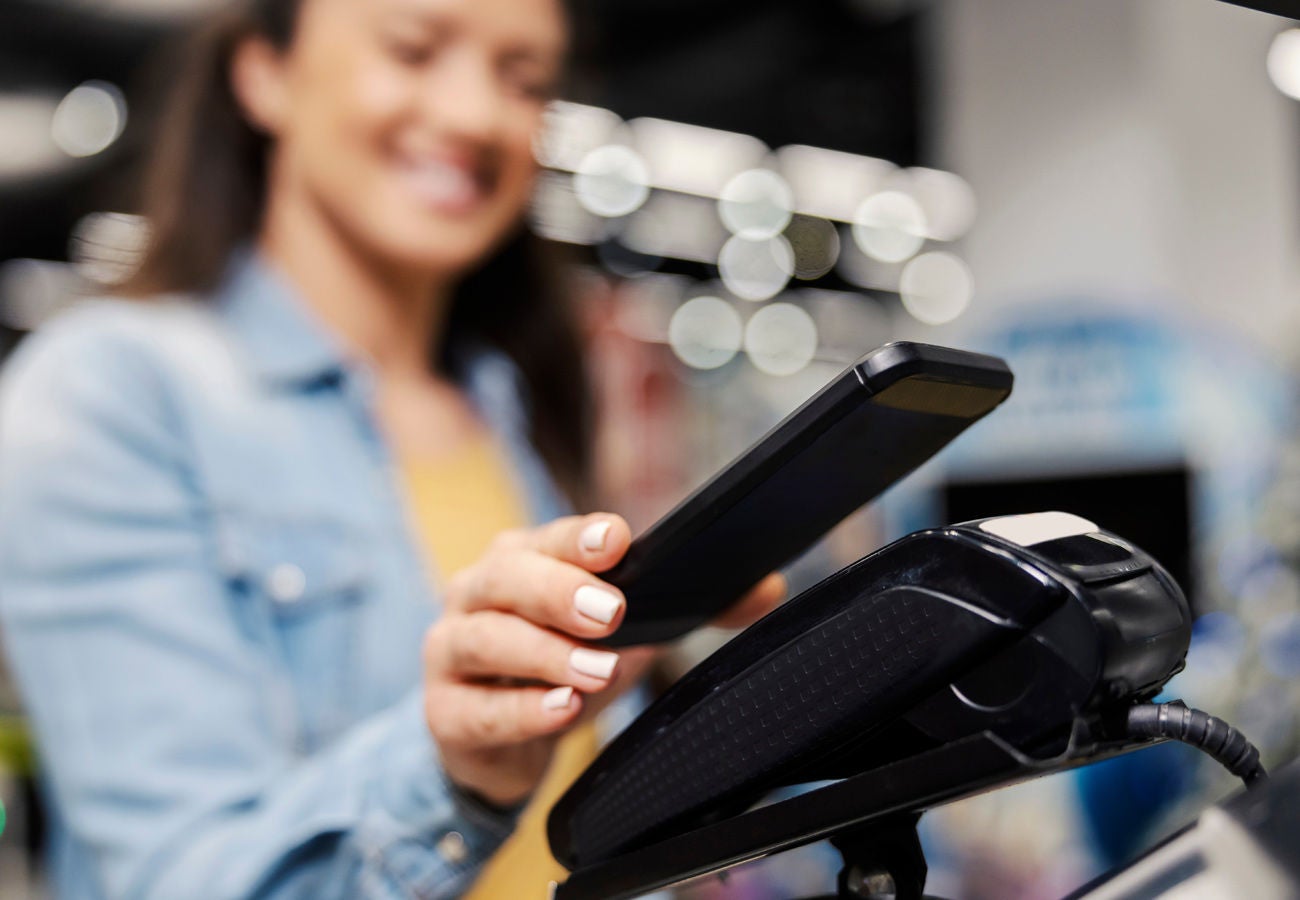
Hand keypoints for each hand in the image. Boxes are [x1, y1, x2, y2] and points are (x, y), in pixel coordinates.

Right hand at [420, 513, 787, 806]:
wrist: (495, 739)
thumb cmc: (561, 664)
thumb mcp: (625, 634)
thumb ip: (691, 610)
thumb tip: (768, 588)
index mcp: (521, 559)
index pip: (548, 537)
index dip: (580, 537)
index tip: (618, 541)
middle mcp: (476, 594)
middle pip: (505, 576)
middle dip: (559, 589)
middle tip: (611, 613)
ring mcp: (450, 651)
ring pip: (482, 638)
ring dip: (543, 653)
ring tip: (597, 671)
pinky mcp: (443, 711)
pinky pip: (474, 708)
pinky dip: (519, 709)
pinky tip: (560, 710)